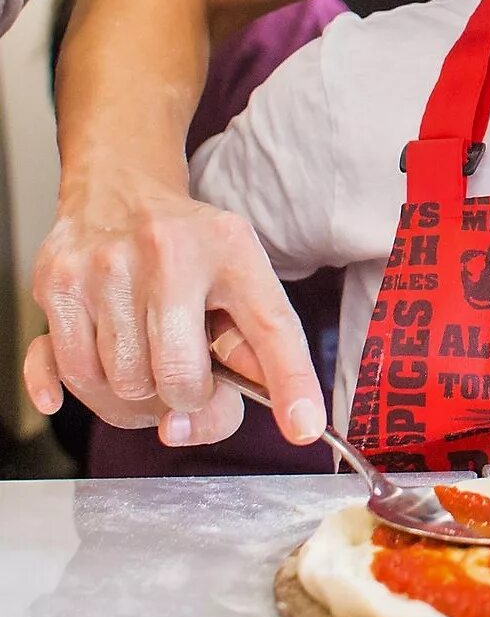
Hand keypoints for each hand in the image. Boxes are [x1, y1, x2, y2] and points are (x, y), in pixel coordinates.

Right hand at [27, 175, 324, 447]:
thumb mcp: (239, 276)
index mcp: (231, 249)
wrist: (119, 189)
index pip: (270, 326)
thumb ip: (253, 346)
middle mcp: (169, 253)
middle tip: (188, 383)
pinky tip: (99, 376)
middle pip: (178, 378)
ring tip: (147, 363)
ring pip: (121, 386)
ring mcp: (107, 267)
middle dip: (187, 399)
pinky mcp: (58, 284)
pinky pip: (67, 375)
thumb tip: (216, 419)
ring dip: (136, 398)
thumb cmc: (187, 248)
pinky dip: (82, 393)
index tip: (304, 428)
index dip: (290, 382)